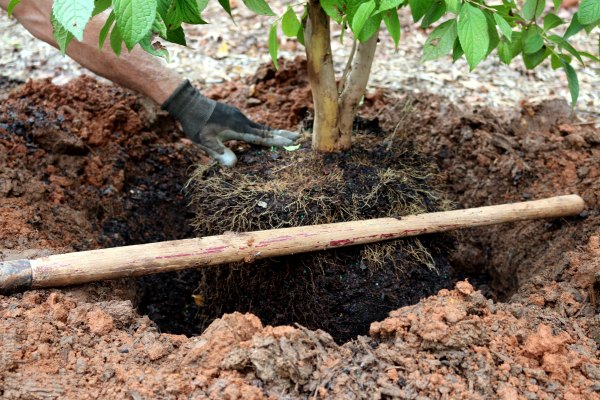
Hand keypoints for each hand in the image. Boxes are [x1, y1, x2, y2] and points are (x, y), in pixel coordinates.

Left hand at [162, 80, 298, 165]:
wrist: (188, 103)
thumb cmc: (196, 125)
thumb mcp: (205, 142)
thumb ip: (219, 153)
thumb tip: (233, 165)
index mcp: (238, 128)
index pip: (261, 137)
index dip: (276, 141)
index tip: (290, 142)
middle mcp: (242, 121)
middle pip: (266, 130)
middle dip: (281, 134)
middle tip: (297, 136)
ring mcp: (238, 116)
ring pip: (259, 126)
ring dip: (273, 132)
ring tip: (285, 135)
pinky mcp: (234, 114)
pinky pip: (252, 124)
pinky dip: (262, 130)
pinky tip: (263, 133)